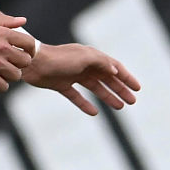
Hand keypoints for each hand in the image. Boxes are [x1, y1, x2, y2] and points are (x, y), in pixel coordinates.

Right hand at [0, 14, 33, 90]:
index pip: (30, 44)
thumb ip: (4, 22)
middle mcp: (0, 46)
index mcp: (1, 33)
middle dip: (16, 66)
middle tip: (2, 66)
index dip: (28, 52)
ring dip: (6, 77)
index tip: (21, 57)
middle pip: (25, 62)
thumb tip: (24, 20)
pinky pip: (4, 86)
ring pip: (16, 76)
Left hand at [20, 42, 142, 115]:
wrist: (32, 63)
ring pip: (95, 88)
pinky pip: (77, 96)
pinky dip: (85, 104)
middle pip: (107, 79)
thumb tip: (115, 70)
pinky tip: (94, 112)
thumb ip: (101, 62)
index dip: (126, 77)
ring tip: (120, 107)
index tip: (137, 88)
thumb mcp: (84, 57)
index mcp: (91, 57)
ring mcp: (73, 75)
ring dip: (108, 97)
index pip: (114, 67)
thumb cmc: (58, 58)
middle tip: (132, 101)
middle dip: (121, 89)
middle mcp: (84, 65)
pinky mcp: (61, 85)